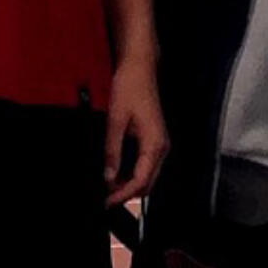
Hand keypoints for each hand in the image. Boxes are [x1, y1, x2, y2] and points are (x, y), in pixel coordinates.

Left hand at [103, 55, 168, 206]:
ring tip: (109, 187)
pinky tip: (119, 172)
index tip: (107, 201)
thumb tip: (108, 178)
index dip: (123, 194)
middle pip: (148, 182)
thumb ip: (112, 151)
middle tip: (106, 197)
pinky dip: (134, 173)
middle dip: (128, 193)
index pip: (140, 180)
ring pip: (148, 175)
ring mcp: (160, 142)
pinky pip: (147, 164)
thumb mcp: (115, 119)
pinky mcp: (155, 138)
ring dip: (130, 184)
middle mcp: (161, 146)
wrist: (139, 67)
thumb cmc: (129, 87)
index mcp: (154, 143)